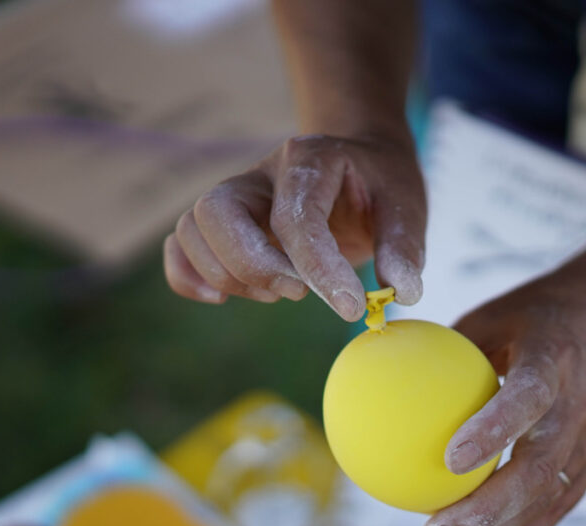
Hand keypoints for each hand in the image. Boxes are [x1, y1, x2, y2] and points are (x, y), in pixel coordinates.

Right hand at [163, 133, 425, 319]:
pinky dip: (187, 276)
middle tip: (299, 293)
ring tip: (281, 292)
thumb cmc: (381, 184)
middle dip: (255, 265)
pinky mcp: (224, 223)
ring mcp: (237, 195)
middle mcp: (262, 173)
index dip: (320, 269)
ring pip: (192, 229)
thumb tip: (401, 291)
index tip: (351, 307)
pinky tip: (222, 298)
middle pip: (218, 212)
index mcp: (309, 158)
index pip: (297, 217)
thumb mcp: (406, 204)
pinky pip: (179, 245)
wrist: (359, 162)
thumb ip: (404, 245)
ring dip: (229, 275)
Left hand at [418, 260, 585, 525]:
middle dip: (485, 510)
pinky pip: (561, 500)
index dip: (495, 430)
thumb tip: (381, 386)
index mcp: (554, 355)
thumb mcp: (489, 315)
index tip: (449, 461)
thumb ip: (445, 352)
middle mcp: (582, 398)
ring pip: (550, 494)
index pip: (529, 396)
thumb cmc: (533, 312)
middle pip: (539, 466)